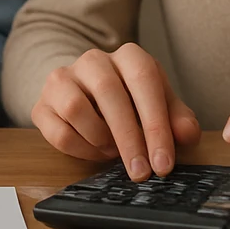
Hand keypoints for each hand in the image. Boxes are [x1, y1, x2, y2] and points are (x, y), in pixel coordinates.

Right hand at [32, 43, 201, 181]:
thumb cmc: (130, 101)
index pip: (144, 81)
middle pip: (109, 93)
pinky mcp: (42, 104)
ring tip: (114, 151)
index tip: (163, 163)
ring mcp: (63, 79)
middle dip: (129, 139)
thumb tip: (187, 134)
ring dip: (100, 139)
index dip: (155, 125)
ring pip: (76, 108)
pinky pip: (57, 130)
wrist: (87, 92)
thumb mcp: (159, 106)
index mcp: (128, 56)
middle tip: (141, 172)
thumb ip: (177, 119)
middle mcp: (93, 60)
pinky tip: (95, 152)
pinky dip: (80, 149)